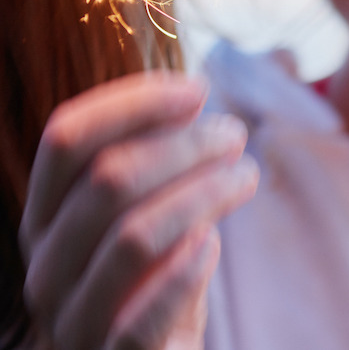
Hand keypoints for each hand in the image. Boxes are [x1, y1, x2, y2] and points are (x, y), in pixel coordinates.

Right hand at [19, 72, 258, 348]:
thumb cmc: (153, 285)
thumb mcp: (147, 219)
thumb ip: (154, 168)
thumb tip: (191, 95)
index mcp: (47, 218)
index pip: (67, 138)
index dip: (132, 103)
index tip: (198, 89)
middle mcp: (46, 263)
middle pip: (107, 180)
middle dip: (183, 147)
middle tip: (236, 137)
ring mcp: (73, 315)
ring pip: (135, 237)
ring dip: (201, 195)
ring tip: (245, 178)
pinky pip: (142, 314)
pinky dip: (183, 272)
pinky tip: (212, 244)